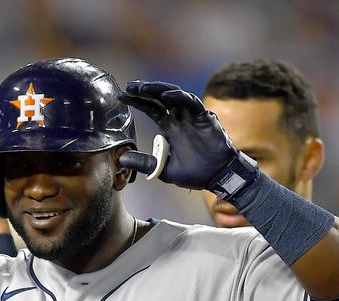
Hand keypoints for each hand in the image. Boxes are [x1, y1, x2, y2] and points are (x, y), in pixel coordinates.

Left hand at [118, 81, 238, 189]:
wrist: (218, 176)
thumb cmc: (195, 173)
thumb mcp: (163, 169)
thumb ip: (144, 163)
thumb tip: (122, 159)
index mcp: (169, 127)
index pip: (150, 108)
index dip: (136, 101)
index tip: (121, 97)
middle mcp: (179, 118)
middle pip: (159, 98)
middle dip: (144, 91)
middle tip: (129, 87)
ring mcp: (191, 116)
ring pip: (174, 95)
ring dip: (158, 90)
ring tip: (142, 88)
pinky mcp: (204, 117)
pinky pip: (191, 102)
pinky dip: (179, 97)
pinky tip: (165, 96)